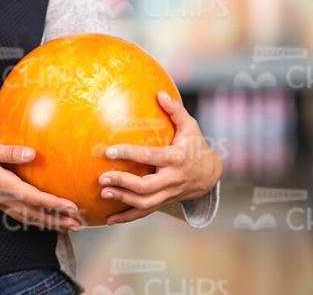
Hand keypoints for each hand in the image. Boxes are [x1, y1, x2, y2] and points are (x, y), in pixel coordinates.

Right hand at [0, 141, 82, 231]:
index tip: (72, 207)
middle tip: (79, 224)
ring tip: (68, 226)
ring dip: (50, 223)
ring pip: (29, 217)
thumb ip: (9, 152)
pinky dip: (36, 220)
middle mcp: (3, 198)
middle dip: (59, 219)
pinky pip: (20, 215)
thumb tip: (33, 154)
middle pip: (36, 214)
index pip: (34, 198)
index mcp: (3, 185)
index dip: (54, 203)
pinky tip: (43, 220)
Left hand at [99, 91, 222, 224]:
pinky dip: (127, 217)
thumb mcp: (190, 126)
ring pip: (145, 202)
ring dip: (123, 199)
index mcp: (177, 158)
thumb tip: (160, 93)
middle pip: (147, 187)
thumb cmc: (195, 146)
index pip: (151, 157)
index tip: (110, 151)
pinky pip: (145, 212)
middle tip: (102, 177)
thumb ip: (175, 110)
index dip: (131, 154)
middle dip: (123, 183)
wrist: (210, 175)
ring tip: (103, 192)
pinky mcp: (164, 202)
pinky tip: (109, 219)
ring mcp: (169, 193)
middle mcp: (173, 179)